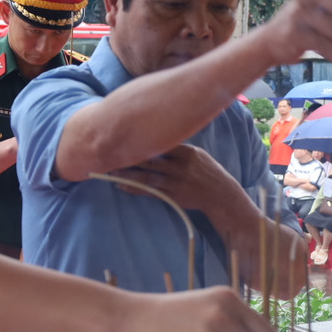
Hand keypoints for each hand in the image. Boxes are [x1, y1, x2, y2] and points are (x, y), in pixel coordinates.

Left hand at [108, 144, 242, 215]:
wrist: (221, 195)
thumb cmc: (206, 172)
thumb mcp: (197, 155)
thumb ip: (178, 149)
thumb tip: (154, 139)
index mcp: (188, 152)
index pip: (162, 142)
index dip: (142, 140)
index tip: (125, 135)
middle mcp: (181, 166)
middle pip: (150, 159)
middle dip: (129, 156)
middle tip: (110, 152)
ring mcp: (177, 182)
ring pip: (147, 176)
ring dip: (128, 174)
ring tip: (111, 170)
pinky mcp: (173, 196)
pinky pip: (150, 191)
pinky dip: (135, 188)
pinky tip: (121, 186)